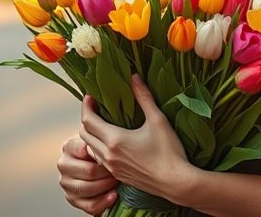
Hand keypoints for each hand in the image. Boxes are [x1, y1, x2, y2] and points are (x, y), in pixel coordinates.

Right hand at [57, 134, 118, 215]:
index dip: (101, 154)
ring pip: (88, 189)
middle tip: (121, 169)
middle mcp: (64, 164)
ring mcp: (66, 182)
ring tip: (118, 180)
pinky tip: (114, 195)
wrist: (99, 163)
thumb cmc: (103, 149)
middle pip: (89, 171)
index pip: (83, 149)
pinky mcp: (72, 198)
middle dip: (107, 172)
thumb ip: (99, 138)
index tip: (113, 154)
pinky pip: (89, 205)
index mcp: (69, 146)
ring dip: (107, 186)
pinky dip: (104, 202)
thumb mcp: (100, 139)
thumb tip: (104, 138)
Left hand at [78, 74, 190, 201]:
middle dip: (86, 118)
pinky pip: (99, 160)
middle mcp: (108, 155)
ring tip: (101, 123)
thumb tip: (134, 76)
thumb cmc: (169, 151)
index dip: (86, 106)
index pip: (88, 120)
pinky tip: (111, 143)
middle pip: (84, 134)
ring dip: (90, 134)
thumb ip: (144, 97)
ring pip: (90, 148)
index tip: (90, 96)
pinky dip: (98, 148)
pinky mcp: (118, 176)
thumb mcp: (158, 120)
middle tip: (95, 107)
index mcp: (114, 139)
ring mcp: (112, 167)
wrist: (176, 183)